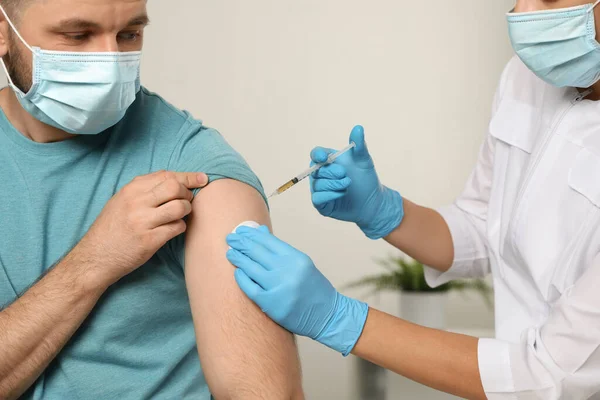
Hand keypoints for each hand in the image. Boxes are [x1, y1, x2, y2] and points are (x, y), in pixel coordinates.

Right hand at [77, 170, 207, 287]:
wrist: (95, 256)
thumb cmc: (112, 227)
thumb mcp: (122, 200)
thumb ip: (145, 189)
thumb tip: (176, 180)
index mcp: (131, 190)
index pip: (166, 175)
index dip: (188, 176)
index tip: (203, 179)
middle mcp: (136, 202)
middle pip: (175, 187)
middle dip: (188, 193)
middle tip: (188, 201)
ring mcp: (143, 221)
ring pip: (179, 207)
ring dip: (186, 211)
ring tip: (180, 216)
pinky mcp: (149, 240)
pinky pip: (177, 228)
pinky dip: (180, 227)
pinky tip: (173, 229)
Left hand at [226, 226, 368, 355]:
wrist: (327, 315)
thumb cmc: (315, 289)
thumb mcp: (302, 264)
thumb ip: (281, 251)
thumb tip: (260, 234)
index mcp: (296, 258)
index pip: (268, 241)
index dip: (252, 234)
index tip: (241, 231)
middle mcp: (287, 270)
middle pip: (257, 252)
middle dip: (241, 243)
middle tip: (230, 238)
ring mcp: (278, 287)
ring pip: (251, 268)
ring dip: (238, 258)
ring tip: (230, 253)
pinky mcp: (271, 303)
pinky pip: (250, 287)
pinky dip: (242, 278)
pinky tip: (237, 272)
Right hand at [310, 125, 403, 238]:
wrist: (371, 202)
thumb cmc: (366, 179)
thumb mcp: (364, 161)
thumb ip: (359, 146)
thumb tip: (358, 128)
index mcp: (328, 160)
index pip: (316, 154)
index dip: (317, 155)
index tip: (324, 157)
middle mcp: (320, 174)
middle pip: (316, 170)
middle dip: (332, 172)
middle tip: (345, 174)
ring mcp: (319, 189)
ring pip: (318, 185)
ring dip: (335, 184)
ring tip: (348, 185)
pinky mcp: (320, 203)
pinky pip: (318, 198)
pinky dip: (331, 195)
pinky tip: (342, 194)